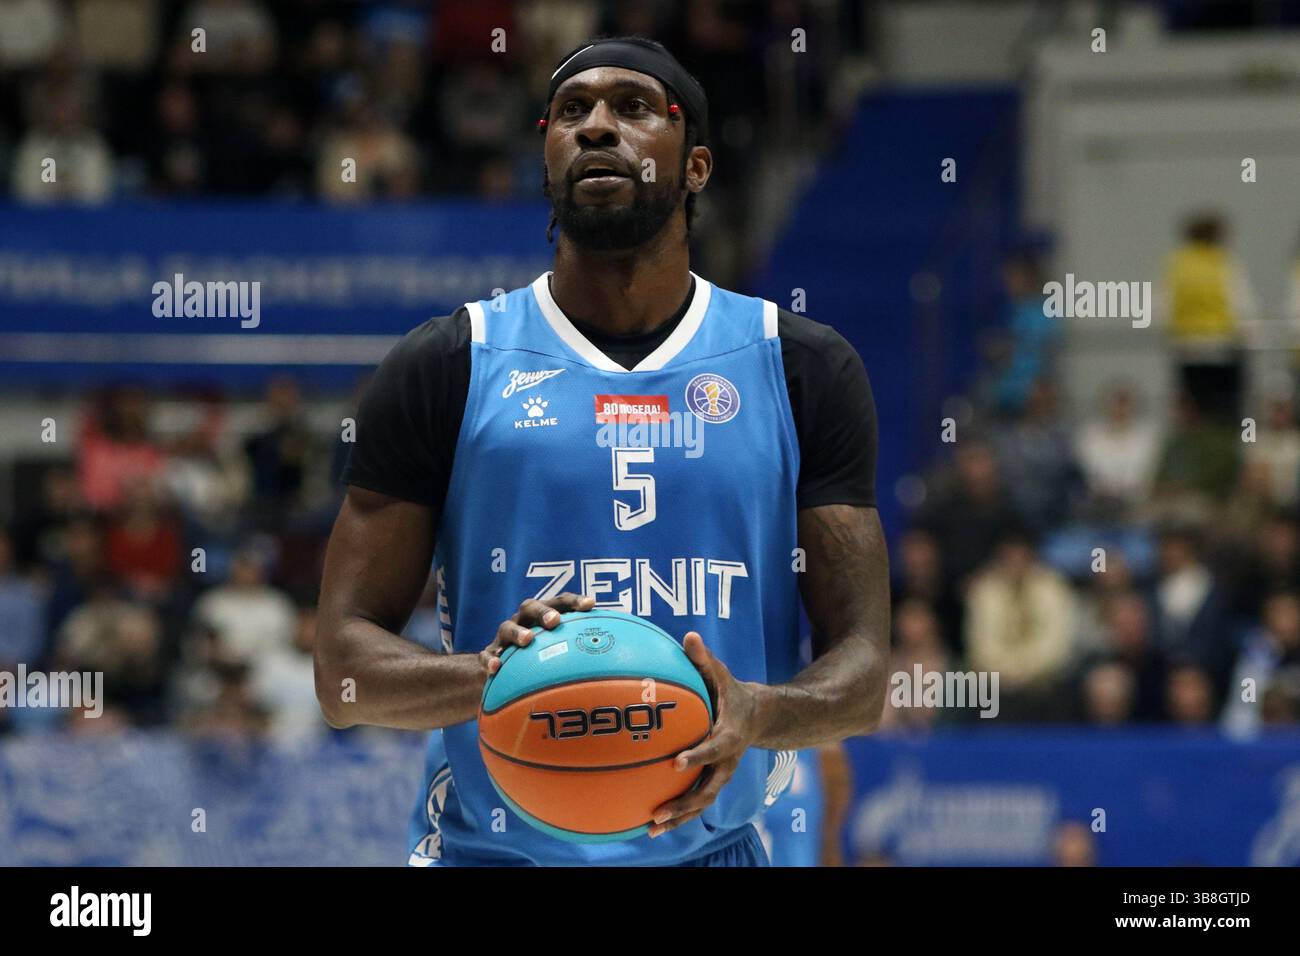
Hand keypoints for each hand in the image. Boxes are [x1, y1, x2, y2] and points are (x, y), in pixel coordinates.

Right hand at [480, 593, 595, 675]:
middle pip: (532, 607)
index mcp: (544, 616)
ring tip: (527, 640)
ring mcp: (504, 637)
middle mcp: (524, 621)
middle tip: (555, 621)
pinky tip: (495, 669)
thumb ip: (585, 654)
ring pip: (507, 627)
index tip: (591, 605)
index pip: (561, 602)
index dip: (575, 601)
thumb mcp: (560, 654)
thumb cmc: (540, 658)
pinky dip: (489, 660)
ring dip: (518, 631)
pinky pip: (486, 656)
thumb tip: (624, 666)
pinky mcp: (489, 654)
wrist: (501, 671)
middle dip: (544, 612)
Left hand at [649, 632, 766, 837]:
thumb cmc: (731, 692)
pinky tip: (650, 824)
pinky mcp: (712, 781)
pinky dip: (677, 815)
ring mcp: (720, 775)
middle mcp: (726, 762)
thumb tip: (689, 636)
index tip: (676, 763)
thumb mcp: (722, 674)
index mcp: (729, 736)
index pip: (714, 748)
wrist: (758, 716)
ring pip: (701, 803)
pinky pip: (695, 802)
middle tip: (658, 811)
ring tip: (650, 828)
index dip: (697, 756)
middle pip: (708, 789)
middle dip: (684, 803)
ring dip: (678, 818)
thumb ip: (705, 659)